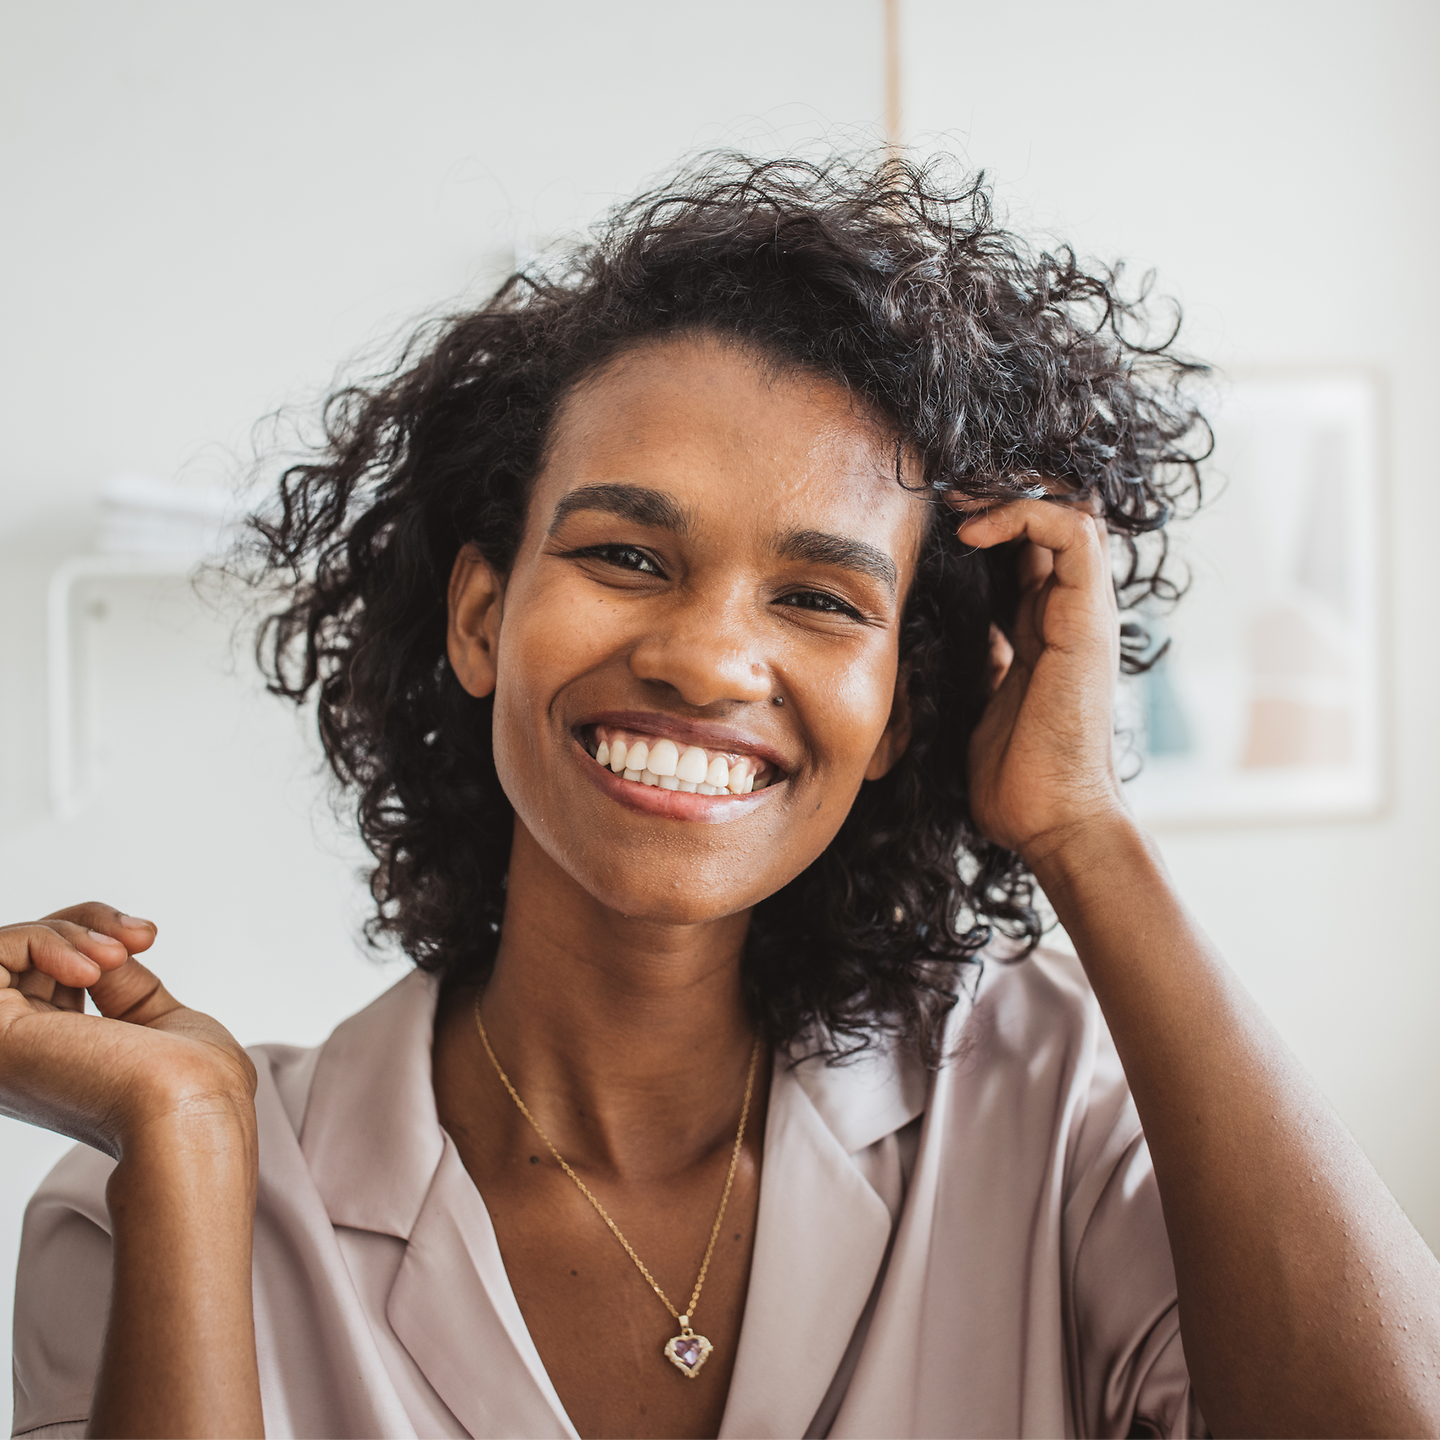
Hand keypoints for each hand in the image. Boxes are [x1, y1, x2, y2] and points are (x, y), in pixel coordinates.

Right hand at [0, 903, 256, 1158]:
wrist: (191, 1115)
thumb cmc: (196, 1086)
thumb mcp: (155, 1018)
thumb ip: (119, 985)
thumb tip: (101, 951)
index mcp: (51, 1054)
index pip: (46, 970)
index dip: (93, 932)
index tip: (146, 937)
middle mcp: (17, 1055)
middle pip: (26, 953)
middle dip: (88, 923)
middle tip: (140, 938)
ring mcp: (1, 1047)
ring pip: (6, 950)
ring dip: (70, 932)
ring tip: (117, 956)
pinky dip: (42, 940)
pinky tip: (91, 969)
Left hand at [955, 497, 1126, 861]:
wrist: (1052, 821)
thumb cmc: (1012, 779)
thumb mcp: (973, 701)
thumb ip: (967, 662)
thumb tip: (928, 636)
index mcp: (1040, 628)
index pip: (1024, 546)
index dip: (985, 519)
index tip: (931, 517)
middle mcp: (1067, 612)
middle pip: (1052, 517)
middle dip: (999, 491)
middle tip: (944, 491)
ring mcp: (1083, 613)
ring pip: (1070, 510)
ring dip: (1010, 492)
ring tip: (956, 499)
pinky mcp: (1087, 619)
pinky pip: (1073, 534)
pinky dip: (1024, 515)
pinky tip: (973, 533)